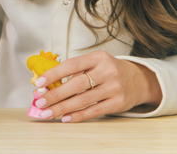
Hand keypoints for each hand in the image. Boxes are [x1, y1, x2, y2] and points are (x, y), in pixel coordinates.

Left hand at [31, 50, 161, 122]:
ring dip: (63, 108)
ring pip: (83, 100)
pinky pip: (94, 111)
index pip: (71, 65)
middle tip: (40, 101)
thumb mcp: (95, 63)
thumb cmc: (108, 70)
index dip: (53, 74)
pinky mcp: (118, 103)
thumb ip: (76, 71)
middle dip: (55, 94)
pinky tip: (66, 118)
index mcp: (98, 57)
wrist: (138, 80)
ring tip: (48, 112)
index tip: (38, 83)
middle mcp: (108, 71)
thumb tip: (49, 85)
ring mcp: (114, 88)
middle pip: (76, 84)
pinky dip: (78, 116)